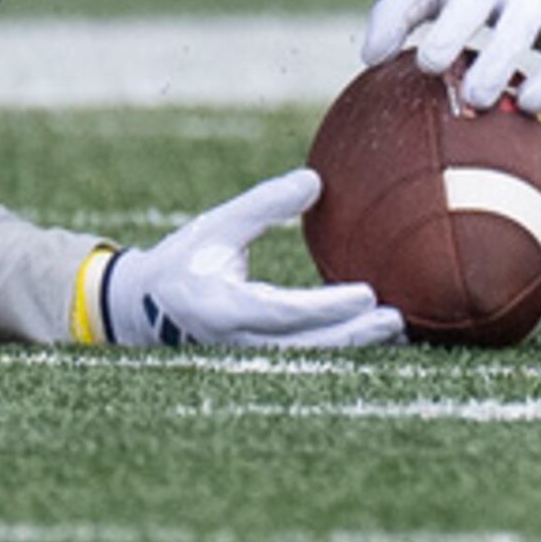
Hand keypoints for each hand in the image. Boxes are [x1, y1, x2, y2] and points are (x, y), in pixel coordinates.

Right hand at [100, 169, 403, 349]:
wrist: (140, 309)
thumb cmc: (181, 262)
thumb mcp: (215, 226)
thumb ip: (263, 205)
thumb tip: (314, 180)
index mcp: (220, 307)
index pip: (281, 312)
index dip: (325, 308)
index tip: (366, 293)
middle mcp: (235, 341)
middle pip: (304, 345)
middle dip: (352, 336)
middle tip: (397, 320)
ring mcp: (246, 358)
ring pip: (308, 359)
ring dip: (353, 348)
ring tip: (400, 334)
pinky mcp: (256, 361)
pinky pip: (304, 360)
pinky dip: (339, 350)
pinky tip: (376, 341)